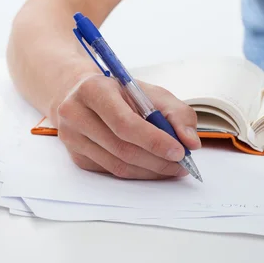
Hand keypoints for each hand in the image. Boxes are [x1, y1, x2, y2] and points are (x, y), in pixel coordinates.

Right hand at [57, 74, 201, 179]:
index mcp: (93, 89)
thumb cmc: (120, 92)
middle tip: (182, 164)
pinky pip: (112, 172)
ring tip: (173, 167)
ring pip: (117, 165)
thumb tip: (191, 143)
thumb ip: (177, 113)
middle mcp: (75, 114)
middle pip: (121, 148)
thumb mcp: (151, 92)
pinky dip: (138, 173)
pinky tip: (154, 167)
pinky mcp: (77, 157)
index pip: (124, 123)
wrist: (82, 94)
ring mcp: (72, 138)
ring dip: (150, 170)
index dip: (154, 141)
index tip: (180, 151)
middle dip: (157, 160)